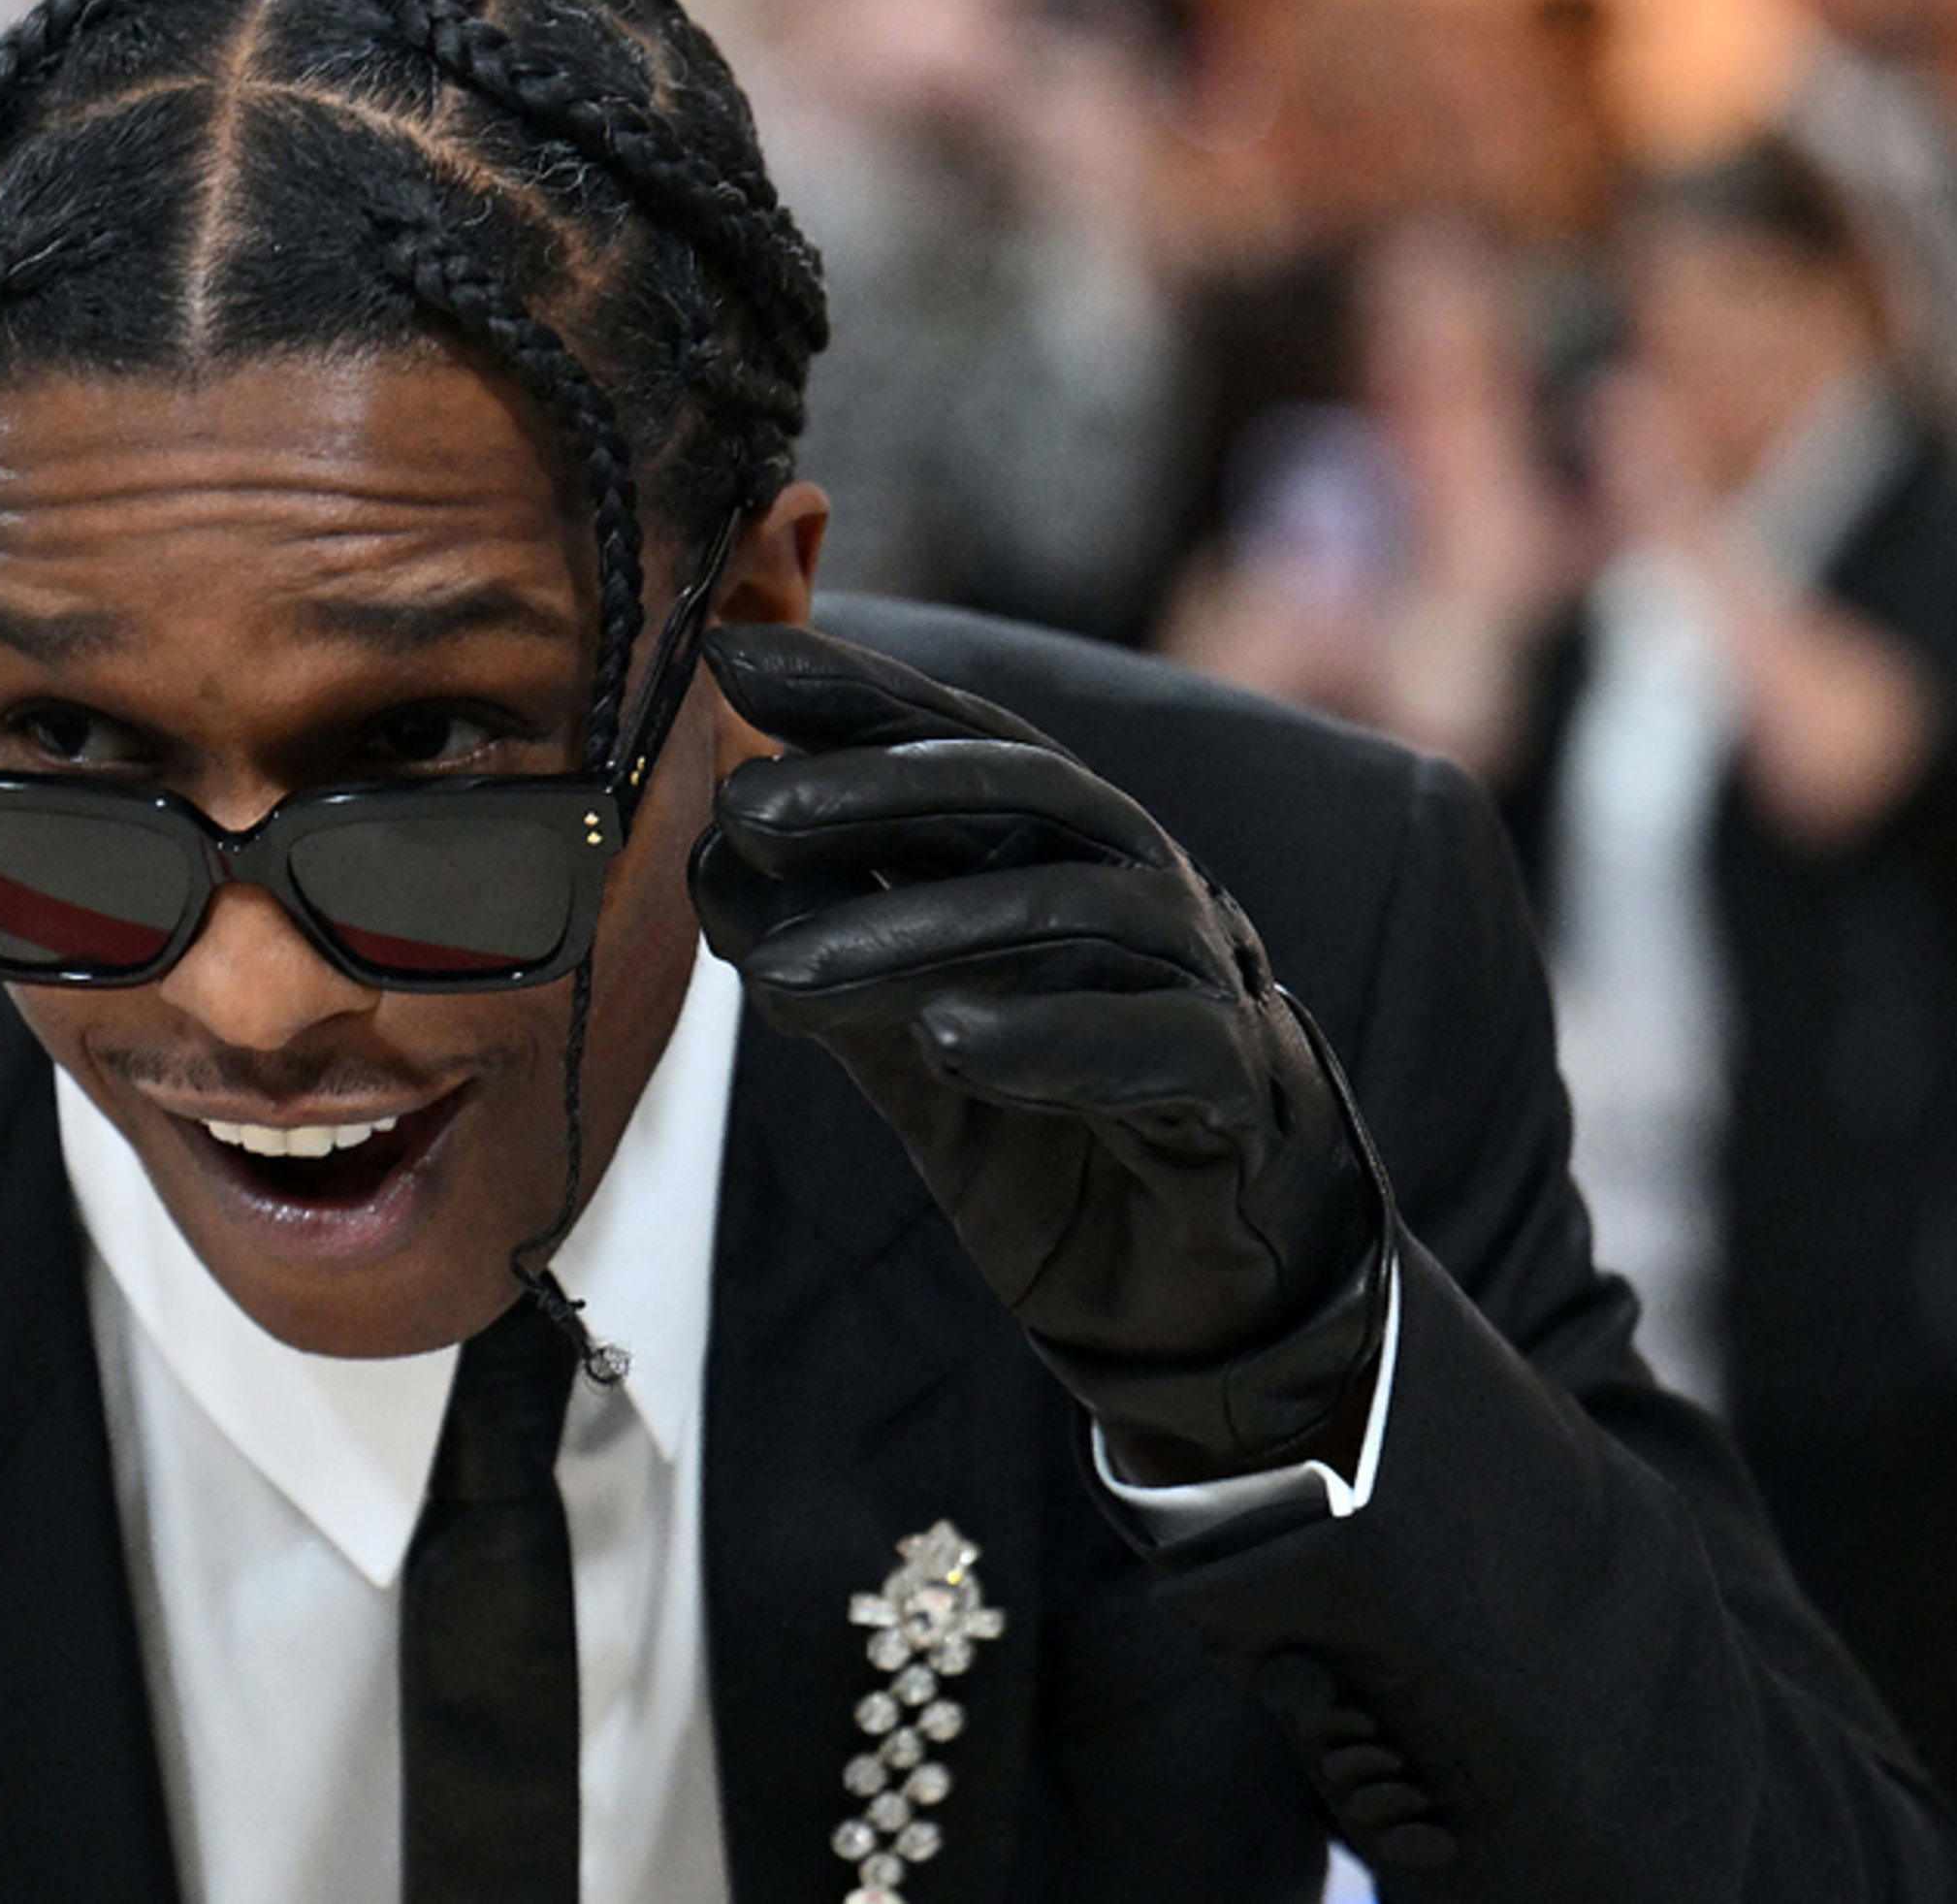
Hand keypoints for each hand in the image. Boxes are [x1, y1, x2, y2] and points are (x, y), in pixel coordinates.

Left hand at [690, 625, 1390, 1472]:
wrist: (1210, 1302)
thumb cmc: (1065, 1149)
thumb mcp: (920, 1058)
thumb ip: (837, 973)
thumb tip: (713, 871)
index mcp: (1069, 863)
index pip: (965, 744)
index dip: (858, 693)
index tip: (733, 655)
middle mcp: (1145, 894)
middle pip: (1026, 793)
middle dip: (879, 786)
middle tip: (746, 806)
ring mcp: (1207, 985)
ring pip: (1078, 913)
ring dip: (923, 930)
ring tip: (786, 974)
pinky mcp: (1244, 1096)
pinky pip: (1165, 1046)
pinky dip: (1056, 1037)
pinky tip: (951, 1040)